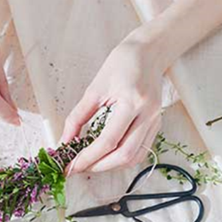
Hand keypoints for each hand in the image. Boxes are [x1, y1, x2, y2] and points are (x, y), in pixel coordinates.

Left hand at [61, 32, 166, 173]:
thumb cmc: (121, 64)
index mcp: (131, 102)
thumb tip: (64, 141)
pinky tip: (107, 156)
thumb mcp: (94, 88)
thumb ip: (78, 117)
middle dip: (99, 166)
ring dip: (111, 166)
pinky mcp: (157, 126)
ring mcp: (155, 122)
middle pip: (124, 155)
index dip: (88, 158)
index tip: (71, 165)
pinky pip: (141, 151)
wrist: (149, 53)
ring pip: (135, 158)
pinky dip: (122, 159)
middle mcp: (147, 115)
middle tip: (79, 167)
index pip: (108, 141)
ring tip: (91, 164)